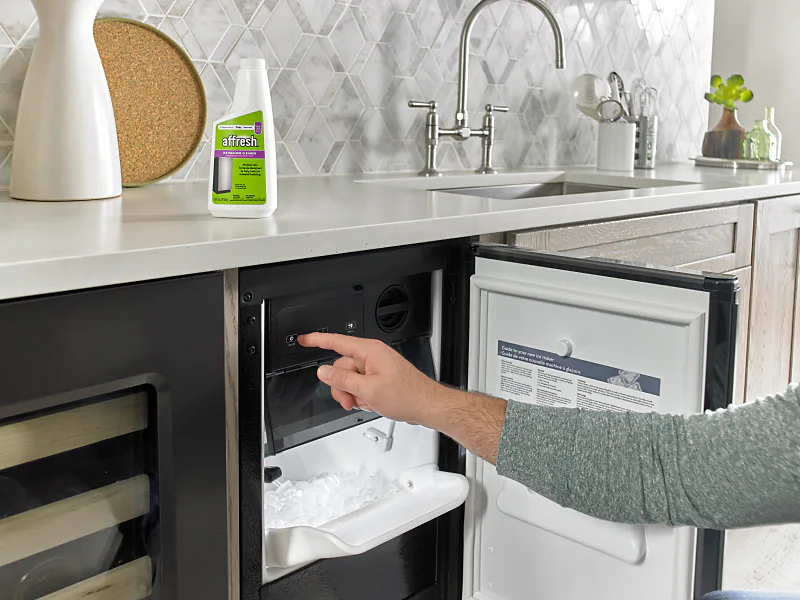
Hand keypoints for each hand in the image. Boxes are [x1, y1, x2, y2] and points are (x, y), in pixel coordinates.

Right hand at [297, 333, 443, 424]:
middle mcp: (372, 356)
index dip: (317, 340)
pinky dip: (361, 395)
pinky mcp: (380, 377)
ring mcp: (376, 367)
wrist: (426, 405)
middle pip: (341, 367)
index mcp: (369, 351)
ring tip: (365, 403)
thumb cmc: (407, 395)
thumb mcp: (369, 390)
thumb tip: (323, 372)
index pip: (337, 342)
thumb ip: (342, 380)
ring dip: (352, 394)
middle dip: (341, 387)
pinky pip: (360, 384)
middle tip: (349, 400)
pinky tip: (371, 403)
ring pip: (350, 379)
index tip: (304, 339)